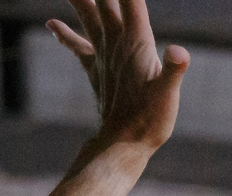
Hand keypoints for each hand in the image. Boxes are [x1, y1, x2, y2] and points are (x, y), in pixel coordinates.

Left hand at [48, 0, 188, 154]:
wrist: (123, 146)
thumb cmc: (150, 121)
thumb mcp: (169, 95)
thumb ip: (174, 70)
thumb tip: (180, 51)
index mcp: (136, 40)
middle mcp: (116, 41)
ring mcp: (102, 54)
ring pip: (87, 13)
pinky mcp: (95, 70)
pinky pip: (77, 46)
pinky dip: (64, 34)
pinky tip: (51, 24)